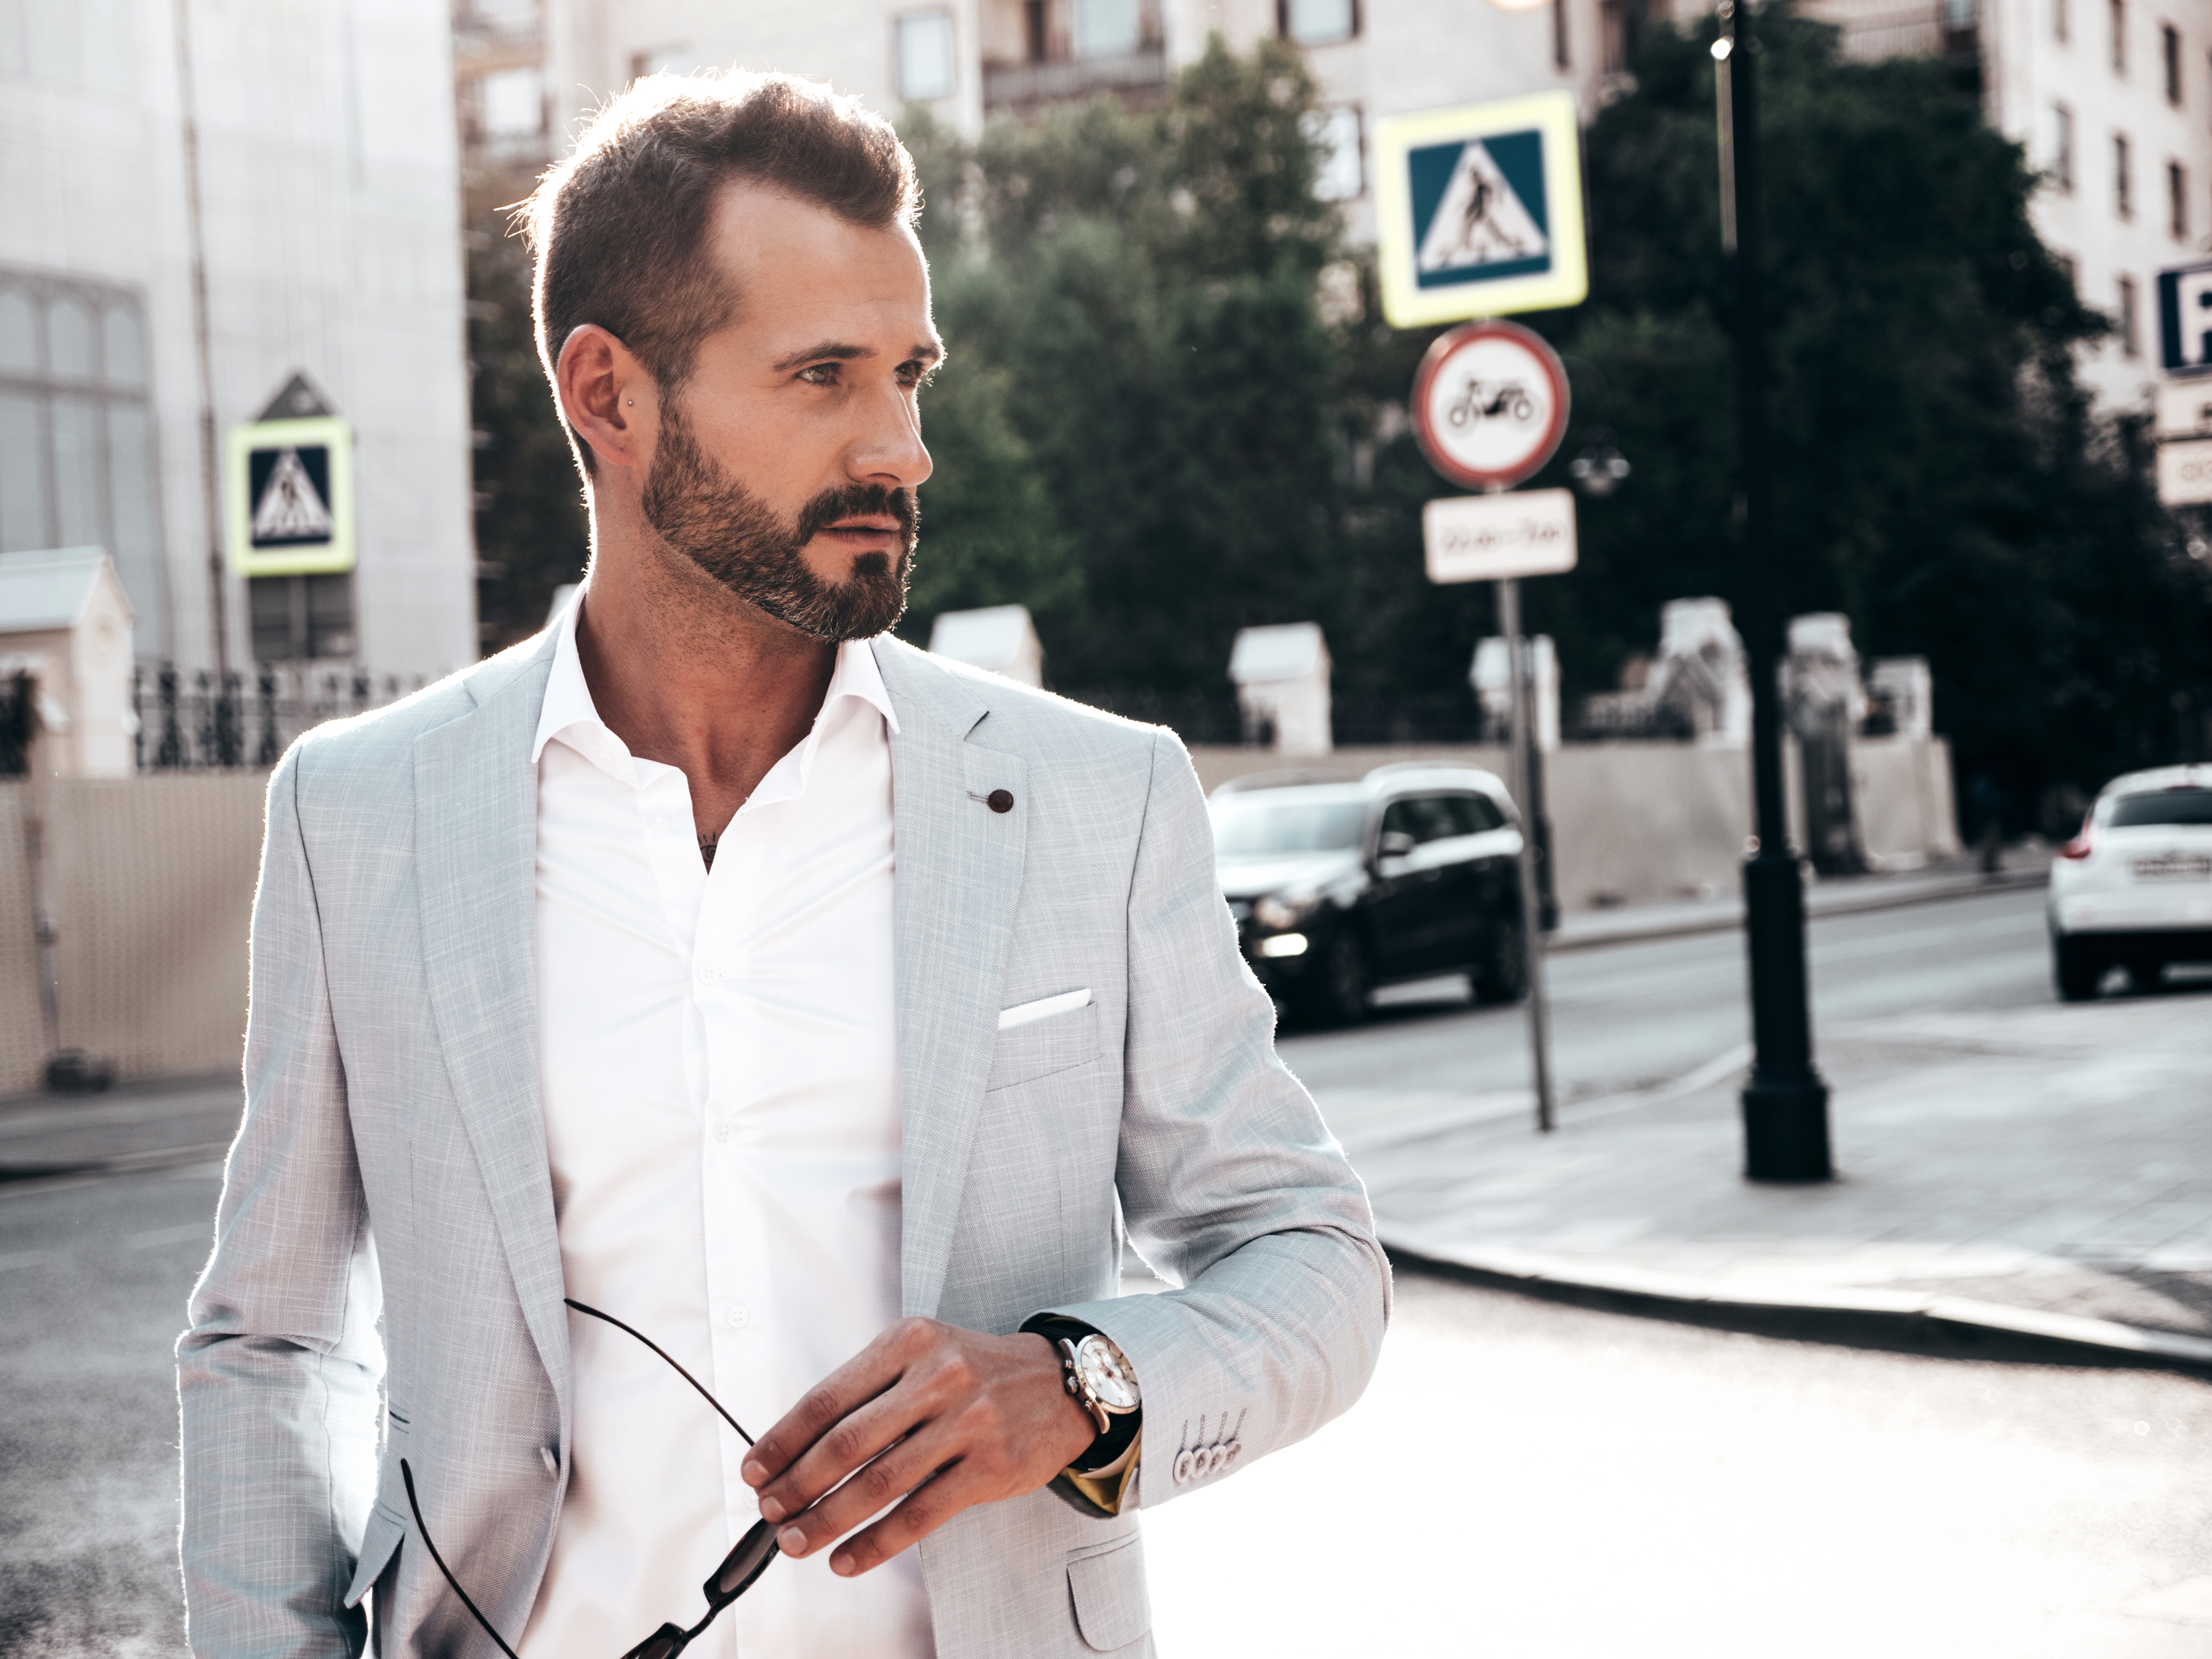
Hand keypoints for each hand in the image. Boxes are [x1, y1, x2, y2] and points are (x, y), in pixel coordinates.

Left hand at [741, 1318, 1098, 1576]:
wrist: (1062, 1383)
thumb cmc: (978, 1371)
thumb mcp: (924, 1355)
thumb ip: (870, 1391)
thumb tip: (799, 1449)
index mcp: (910, 1342)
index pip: (828, 1397)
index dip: (784, 1439)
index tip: (755, 1468)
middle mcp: (939, 1377)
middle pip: (847, 1442)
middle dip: (797, 1483)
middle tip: (769, 1511)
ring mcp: (968, 1422)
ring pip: (879, 1483)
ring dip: (828, 1519)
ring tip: (796, 1541)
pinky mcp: (990, 1467)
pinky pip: (921, 1514)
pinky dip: (877, 1543)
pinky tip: (848, 1559)